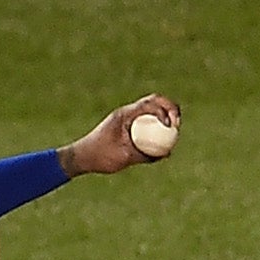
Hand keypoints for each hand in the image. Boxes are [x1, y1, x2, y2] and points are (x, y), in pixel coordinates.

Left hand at [56, 94, 181, 177]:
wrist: (81, 156)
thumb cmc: (100, 156)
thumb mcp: (124, 157)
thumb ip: (145, 155)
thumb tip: (166, 153)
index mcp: (125, 114)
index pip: (150, 104)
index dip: (166, 111)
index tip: (172, 126)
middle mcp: (126, 112)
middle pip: (154, 101)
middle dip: (170, 109)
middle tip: (177, 124)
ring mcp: (126, 117)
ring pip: (150, 109)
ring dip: (164, 115)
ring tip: (173, 129)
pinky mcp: (126, 125)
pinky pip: (145, 121)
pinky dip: (155, 125)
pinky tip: (161, 139)